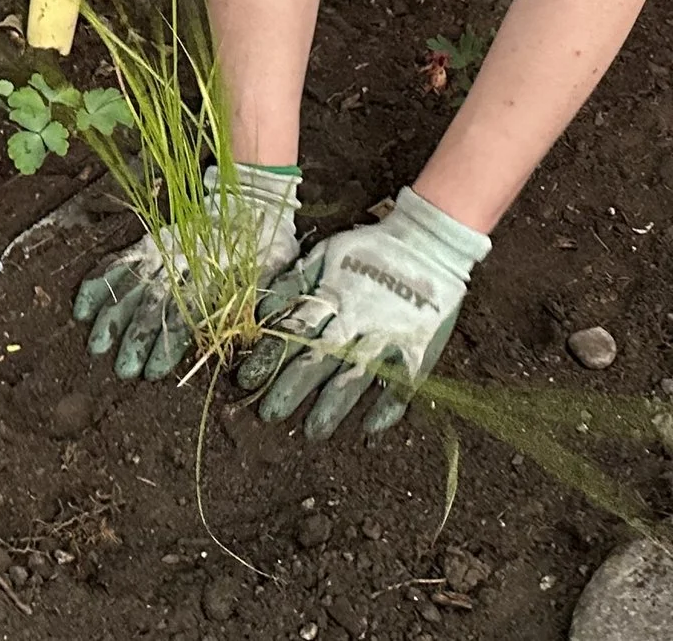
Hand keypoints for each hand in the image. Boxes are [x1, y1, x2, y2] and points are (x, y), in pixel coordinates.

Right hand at [72, 163, 300, 380]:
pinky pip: (121, 261)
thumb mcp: (274, 270)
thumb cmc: (265, 245)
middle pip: (155, 303)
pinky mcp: (153, 242)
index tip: (154, 370)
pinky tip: (83, 308)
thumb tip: (252, 333)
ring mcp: (164, 250)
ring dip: (114, 318)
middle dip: (137, 339)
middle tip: (124, 369)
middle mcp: (185, 262)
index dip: (168, 343)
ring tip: (98, 347)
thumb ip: (262, 299)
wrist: (250, 200)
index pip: (186, 312)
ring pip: (134, 285)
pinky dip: (101, 283)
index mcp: (216, 273)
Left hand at [236, 186, 489, 438]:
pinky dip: (388, 407)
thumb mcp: (326, 255)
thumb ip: (295, 282)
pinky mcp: (417, 349)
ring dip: (333, 406)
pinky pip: (404, 383)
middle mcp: (357, 322)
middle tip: (270, 414)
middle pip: (319, 360)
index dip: (269, 356)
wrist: (427, 241)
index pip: (294, 332)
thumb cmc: (369, 249)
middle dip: (292, 388)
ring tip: (314, 430)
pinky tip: (370, 428)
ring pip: (356, 377)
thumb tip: (260, 311)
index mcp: (333, 299)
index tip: (245, 379)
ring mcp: (389, 338)